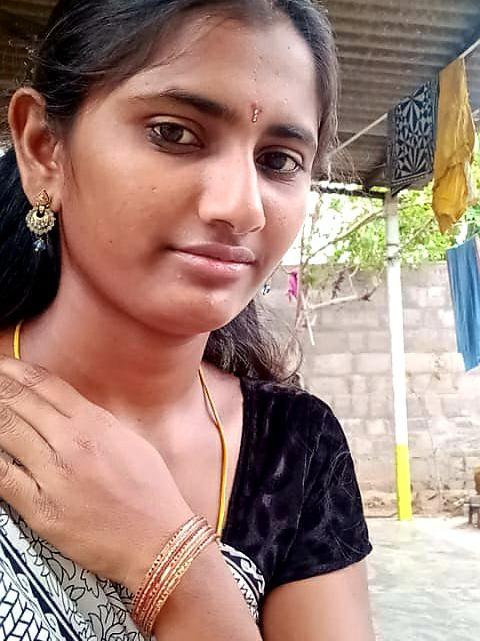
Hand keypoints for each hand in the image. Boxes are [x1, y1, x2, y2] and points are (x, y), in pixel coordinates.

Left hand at [0, 356, 192, 592]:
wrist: (159, 540)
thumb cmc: (151, 492)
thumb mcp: (130, 442)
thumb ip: (95, 421)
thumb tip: (64, 408)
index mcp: (96, 423)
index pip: (44, 384)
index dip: (15, 370)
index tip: (1, 365)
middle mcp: (73, 442)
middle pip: (19, 401)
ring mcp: (55, 475)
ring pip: (5, 431)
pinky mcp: (41, 509)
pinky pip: (2, 476)